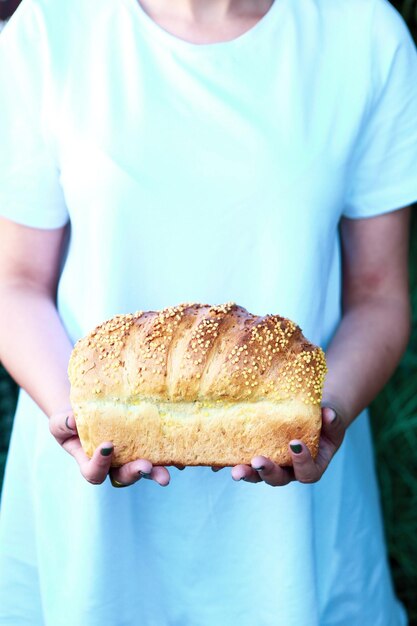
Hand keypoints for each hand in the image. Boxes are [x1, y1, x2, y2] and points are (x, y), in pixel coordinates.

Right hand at [49, 409, 170, 486]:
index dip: (100, 464)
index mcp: (90, 463)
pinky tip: (179, 460)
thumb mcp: (60, 422)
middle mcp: (112, 466)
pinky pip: (158, 457)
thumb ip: (63, 423)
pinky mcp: (145, 447)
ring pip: (143, 470)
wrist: (88, 410)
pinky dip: (169, 459)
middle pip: (123, 477)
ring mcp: (130, 457)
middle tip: (145, 467)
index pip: (94, 473)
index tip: (107, 445)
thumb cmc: (70, 420)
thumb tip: (72, 421)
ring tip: (167, 473)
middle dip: (135, 473)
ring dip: (156, 471)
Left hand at [229, 406, 345, 485]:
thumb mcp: (333, 421)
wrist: (310, 416)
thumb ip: (333, 421)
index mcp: (311, 467)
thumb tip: (329, 414)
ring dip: (245, 472)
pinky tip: (216, 462)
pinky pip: (241, 462)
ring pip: (257, 475)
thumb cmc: (324, 421)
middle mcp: (289, 471)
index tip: (295, 444)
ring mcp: (271, 465)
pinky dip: (228, 462)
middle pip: (277, 479)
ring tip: (234, 469)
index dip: (302, 462)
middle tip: (258, 462)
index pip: (307, 473)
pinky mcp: (254, 456)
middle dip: (266, 472)